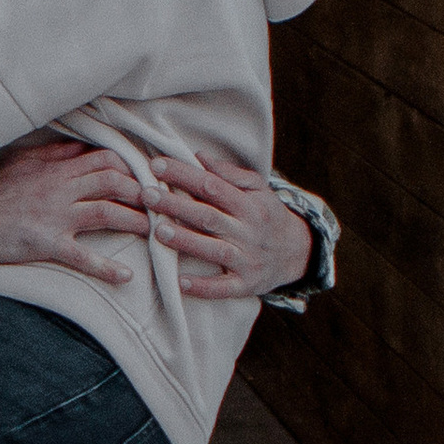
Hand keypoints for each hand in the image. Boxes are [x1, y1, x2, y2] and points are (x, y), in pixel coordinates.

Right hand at [0, 140, 148, 283]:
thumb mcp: (22, 161)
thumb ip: (55, 153)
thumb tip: (82, 146)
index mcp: (56, 167)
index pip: (105, 158)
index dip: (131, 167)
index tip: (146, 177)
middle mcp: (60, 187)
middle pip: (114, 181)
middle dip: (142, 192)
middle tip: (160, 204)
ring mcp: (55, 215)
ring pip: (107, 212)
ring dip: (136, 222)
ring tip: (154, 232)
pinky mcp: (46, 242)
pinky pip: (82, 256)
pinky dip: (106, 267)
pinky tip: (126, 276)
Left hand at [148, 153, 313, 299]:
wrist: (297, 253)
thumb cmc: (267, 215)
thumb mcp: (257, 189)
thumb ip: (228, 173)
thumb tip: (197, 155)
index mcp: (248, 204)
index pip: (212, 185)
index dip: (183, 174)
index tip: (155, 165)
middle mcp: (248, 231)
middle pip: (208, 217)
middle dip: (176, 206)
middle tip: (146, 195)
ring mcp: (247, 259)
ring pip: (214, 250)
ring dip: (187, 242)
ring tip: (159, 232)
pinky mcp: (245, 284)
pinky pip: (222, 288)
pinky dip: (201, 286)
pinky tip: (179, 281)